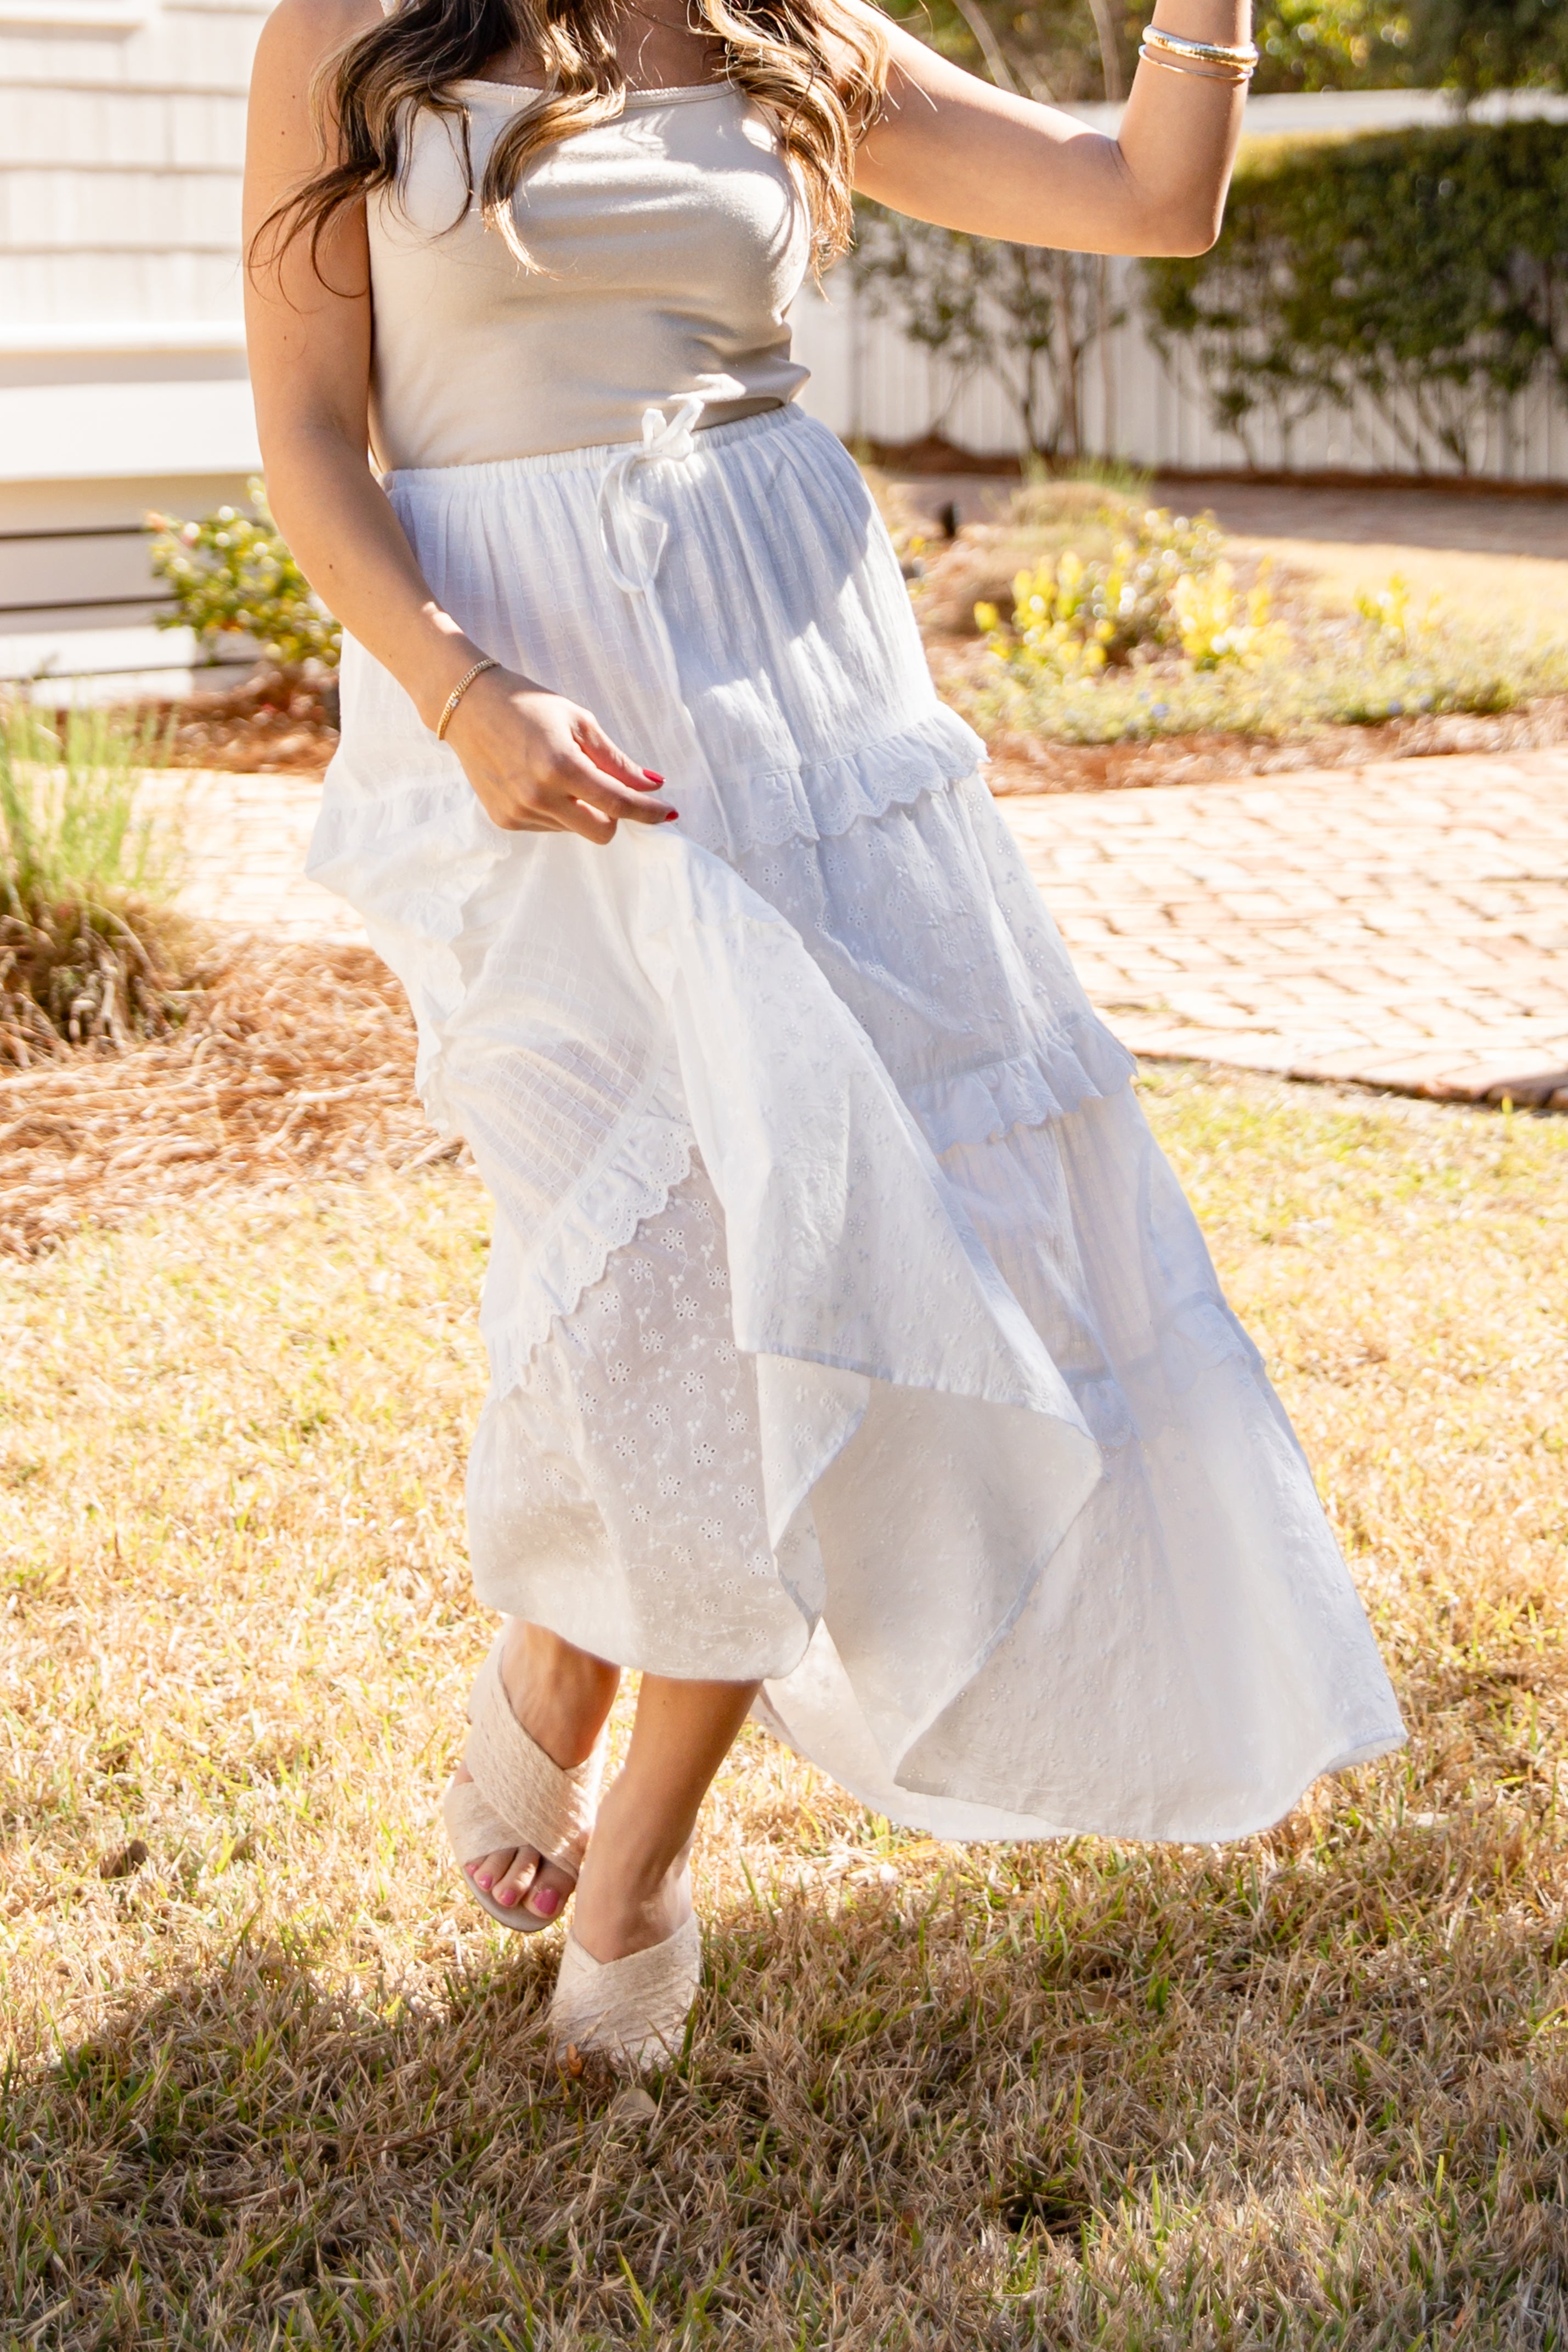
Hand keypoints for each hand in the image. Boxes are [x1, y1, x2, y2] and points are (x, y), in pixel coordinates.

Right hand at [444, 665, 675, 844]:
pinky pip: (550, 828)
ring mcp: (519, 812)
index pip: (618, 803)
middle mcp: (538, 795)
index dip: (648, 812)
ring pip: (575, 829)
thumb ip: (617, 761)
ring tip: (555, 769)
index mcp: (560, 766)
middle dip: (613, 815)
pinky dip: (556, 810)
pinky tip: (537, 781)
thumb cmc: (528, 705)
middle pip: (602, 832)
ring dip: (580, 808)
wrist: (467, 706)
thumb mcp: (579, 722)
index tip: (668, 813)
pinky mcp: (505, 820)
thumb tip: (653, 785)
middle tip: (605, 785)